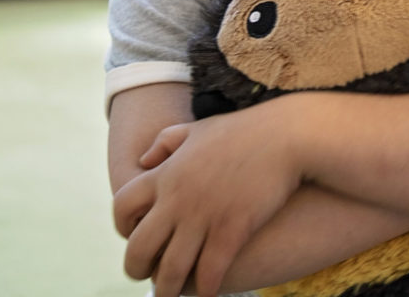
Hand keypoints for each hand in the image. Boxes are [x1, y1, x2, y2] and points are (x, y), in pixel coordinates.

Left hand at [113, 98, 303, 296]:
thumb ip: (166, 141)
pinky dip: (205, 290)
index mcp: (166, 172)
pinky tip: (209, 293)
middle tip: (147, 276)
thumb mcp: (198, 129)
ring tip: (173, 295)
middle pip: (138, 248)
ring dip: (167, 291)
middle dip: (137, 270)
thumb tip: (143, 161)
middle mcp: (178, 198)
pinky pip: (208, 274)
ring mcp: (204, 216)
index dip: (122, 227)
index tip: (134, 235)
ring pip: (170, 271)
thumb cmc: (244, 132)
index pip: (121, 206)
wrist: (287, 136)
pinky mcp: (232, 231)